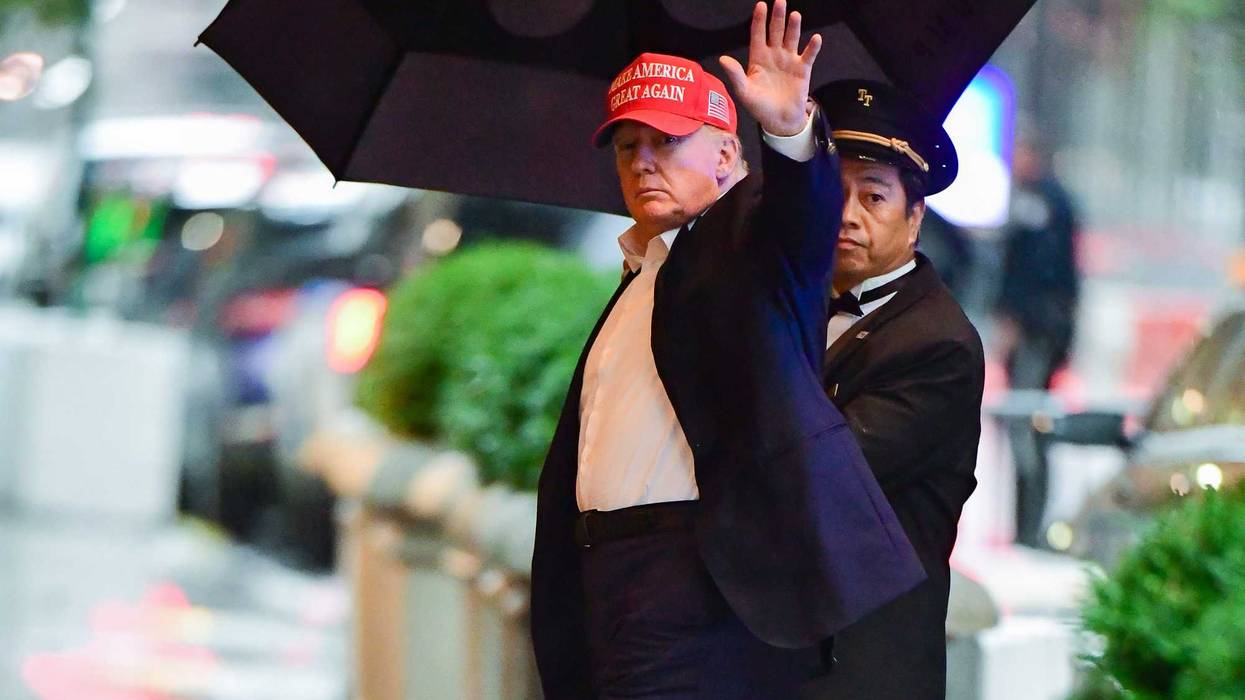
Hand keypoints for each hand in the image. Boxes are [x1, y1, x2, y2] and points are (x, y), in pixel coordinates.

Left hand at [719, 1, 821, 136]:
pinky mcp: (802, 70)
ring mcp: (789, 61)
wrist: (779, 121)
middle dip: (777, 17)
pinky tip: (815, 38)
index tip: (761, 5)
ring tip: (794, 15)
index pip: (758, 35)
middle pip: (775, 32)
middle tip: (780, 2)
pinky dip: (812, 47)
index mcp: (758, 58)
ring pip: (791, 39)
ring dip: (793, 28)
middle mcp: (774, 56)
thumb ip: (735, 75)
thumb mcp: (744, 92)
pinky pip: (808, 55)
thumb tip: (722, 59)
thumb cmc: (759, 107)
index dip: (759, 21)